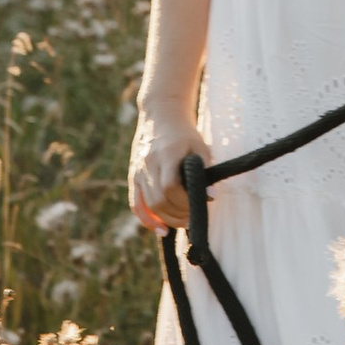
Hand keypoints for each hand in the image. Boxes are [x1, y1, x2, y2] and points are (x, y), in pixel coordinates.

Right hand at [128, 103, 200, 231]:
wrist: (161, 115)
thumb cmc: (185, 132)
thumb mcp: (200, 146)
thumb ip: (205, 170)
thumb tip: (210, 197)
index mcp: (166, 154)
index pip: (171, 187)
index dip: (185, 202)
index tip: (199, 205)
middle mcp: (149, 163)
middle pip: (158, 200)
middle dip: (177, 215)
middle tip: (193, 217)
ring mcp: (138, 170)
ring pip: (148, 205)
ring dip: (167, 218)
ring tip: (183, 221)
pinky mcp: (133, 175)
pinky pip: (136, 204)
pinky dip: (147, 220)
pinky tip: (161, 229)